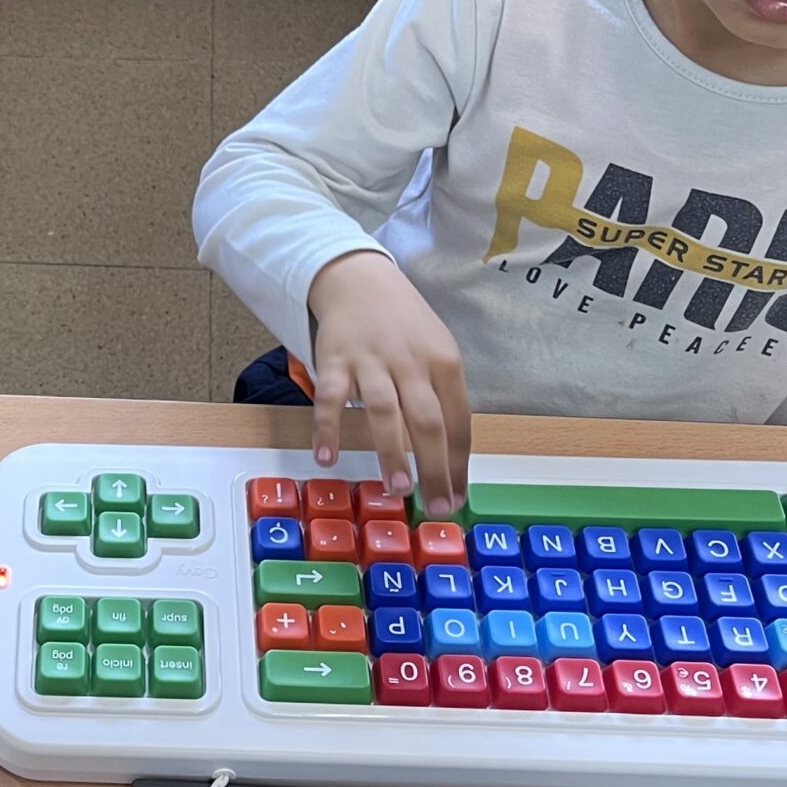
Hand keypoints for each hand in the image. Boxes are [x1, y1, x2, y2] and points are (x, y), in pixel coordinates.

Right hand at [304, 250, 471, 516]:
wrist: (360, 280)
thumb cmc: (405, 326)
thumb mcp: (437, 352)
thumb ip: (442, 398)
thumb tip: (450, 460)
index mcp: (445, 362)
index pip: (459, 421)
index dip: (459, 464)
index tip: (457, 499)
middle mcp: (411, 362)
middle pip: (428, 421)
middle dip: (434, 468)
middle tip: (436, 506)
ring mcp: (371, 361)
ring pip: (385, 411)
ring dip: (391, 452)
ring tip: (397, 489)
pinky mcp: (334, 361)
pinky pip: (330, 398)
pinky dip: (328, 428)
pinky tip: (327, 457)